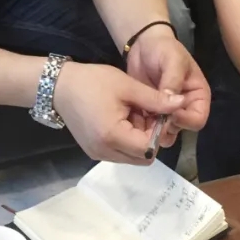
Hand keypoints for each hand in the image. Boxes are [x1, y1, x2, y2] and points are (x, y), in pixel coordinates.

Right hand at [53, 62, 185, 163]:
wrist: (59, 86)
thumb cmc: (93, 82)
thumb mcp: (128, 86)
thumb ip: (155, 99)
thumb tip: (181, 103)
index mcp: (112, 136)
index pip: (149, 148)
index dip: (158, 131)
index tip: (157, 112)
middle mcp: (105, 152)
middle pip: (142, 158)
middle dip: (150, 138)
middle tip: (146, 113)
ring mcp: (97, 154)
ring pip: (132, 157)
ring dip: (139, 139)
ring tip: (132, 113)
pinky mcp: (93, 151)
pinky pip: (119, 153)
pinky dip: (127, 140)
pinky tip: (122, 118)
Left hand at [126, 26, 210, 147]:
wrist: (144, 45)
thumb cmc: (164, 49)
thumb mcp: (173, 59)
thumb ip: (173, 80)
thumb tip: (171, 103)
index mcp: (197, 96)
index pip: (198, 119)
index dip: (185, 121)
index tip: (168, 114)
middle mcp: (185, 107)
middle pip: (181, 128)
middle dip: (167, 127)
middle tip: (152, 119)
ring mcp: (167, 111)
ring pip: (165, 132)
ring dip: (154, 130)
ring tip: (141, 119)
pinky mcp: (152, 112)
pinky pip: (149, 127)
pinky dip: (142, 126)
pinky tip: (132, 117)